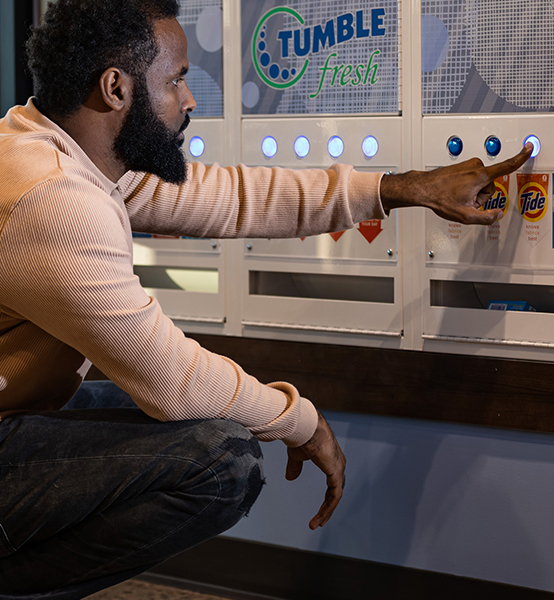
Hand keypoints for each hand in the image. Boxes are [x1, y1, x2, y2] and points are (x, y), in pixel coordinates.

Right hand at [285, 410, 345, 529]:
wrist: (304, 428)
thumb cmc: (302, 436)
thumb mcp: (296, 456)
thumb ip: (295, 467)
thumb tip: (290, 478)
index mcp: (331, 459)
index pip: (332, 483)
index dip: (326, 498)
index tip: (318, 511)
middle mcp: (338, 464)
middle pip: (335, 491)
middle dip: (327, 508)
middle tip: (318, 522)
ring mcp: (339, 468)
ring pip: (335, 496)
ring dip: (326, 512)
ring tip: (316, 524)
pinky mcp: (336, 473)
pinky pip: (335, 496)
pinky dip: (328, 508)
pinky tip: (320, 517)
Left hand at [380, 143, 532, 224]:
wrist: (423, 188)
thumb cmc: (440, 197)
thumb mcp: (465, 215)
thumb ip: (486, 217)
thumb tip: (496, 214)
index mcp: (480, 175)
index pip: (507, 165)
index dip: (520, 157)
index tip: (529, 147)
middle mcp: (476, 166)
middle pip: (490, 184)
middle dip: (481, 195)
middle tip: (466, 201)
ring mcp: (468, 165)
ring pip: (480, 182)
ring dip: (473, 191)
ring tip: (458, 196)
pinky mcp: (462, 166)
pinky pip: (472, 179)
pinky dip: (466, 187)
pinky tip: (454, 192)